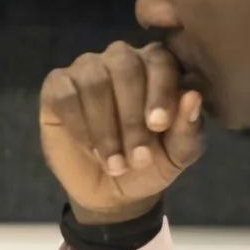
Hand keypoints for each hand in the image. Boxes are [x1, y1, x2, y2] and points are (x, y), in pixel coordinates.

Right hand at [38, 42, 204, 225]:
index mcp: (157, 66)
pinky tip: (90, 150)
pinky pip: (65, 95)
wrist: (112, 189)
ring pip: (94, 82)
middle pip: (125, 67)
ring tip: (115, 164)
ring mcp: (86, 69)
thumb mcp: (178, 154)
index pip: (160, 60)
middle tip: (138, 157)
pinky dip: (78, 126)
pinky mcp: (57, 86)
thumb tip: (192, 96)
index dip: (160, 91)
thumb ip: (188, 127)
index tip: (159, 126)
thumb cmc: (152, 163)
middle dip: (131, 116)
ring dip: (105, 128)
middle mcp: (121, 59)